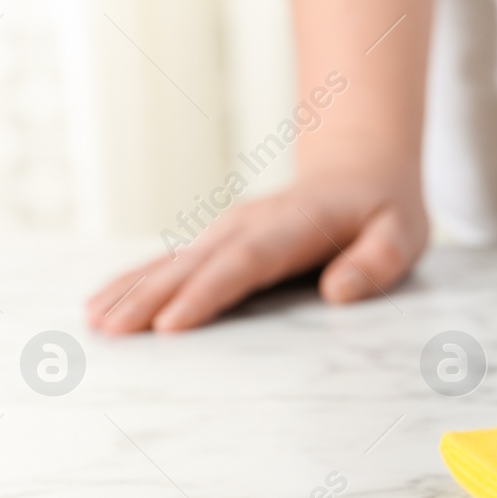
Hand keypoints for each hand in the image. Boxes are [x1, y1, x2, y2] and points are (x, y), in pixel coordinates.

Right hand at [84, 176, 426, 333]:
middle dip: (151, 296)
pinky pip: (173, 261)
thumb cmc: (383, 209)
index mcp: (296, 226)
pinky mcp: (220, 239)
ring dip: (133, 288)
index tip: (171, 324)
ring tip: (93, 319)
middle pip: (197, 263)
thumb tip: (339, 292)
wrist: (360, 167)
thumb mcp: (402, 234)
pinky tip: (103, 302)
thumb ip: (377, 262)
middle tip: (110, 330)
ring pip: (175, 261)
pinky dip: (136, 280)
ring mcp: (231, 229)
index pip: (246, 263)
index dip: (207, 293)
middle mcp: (253, 224)